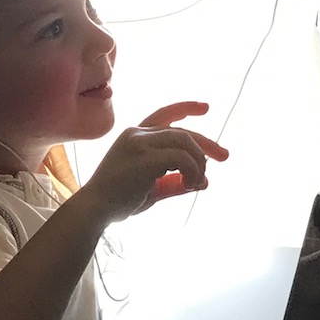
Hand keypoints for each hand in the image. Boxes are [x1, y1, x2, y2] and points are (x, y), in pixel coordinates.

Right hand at [81, 101, 229, 220]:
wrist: (94, 210)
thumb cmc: (117, 201)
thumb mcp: (151, 189)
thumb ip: (174, 183)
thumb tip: (204, 182)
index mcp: (134, 137)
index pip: (164, 114)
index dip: (186, 108)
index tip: (207, 108)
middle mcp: (136, 134)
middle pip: (182, 131)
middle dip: (207, 143)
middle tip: (225, 156)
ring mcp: (139, 143)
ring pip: (185, 141)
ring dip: (199, 162)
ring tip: (197, 182)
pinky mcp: (144, 157)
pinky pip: (181, 158)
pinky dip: (192, 171)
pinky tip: (189, 185)